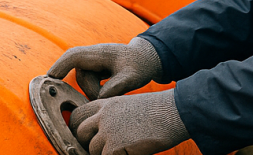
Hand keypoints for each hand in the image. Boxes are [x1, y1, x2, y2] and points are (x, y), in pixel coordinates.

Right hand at [48, 37, 161, 99]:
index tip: (50, 77)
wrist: (144, 60)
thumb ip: (117, 87)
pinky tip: (112, 89)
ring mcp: (90, 64)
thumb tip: (100, 98)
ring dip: (98, 92)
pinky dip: (97, 91)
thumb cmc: (140, 65)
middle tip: (114, 93)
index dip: (60, 66)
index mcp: (99, 53)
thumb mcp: (133, 77)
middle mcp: (91, 56)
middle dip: (93, 91)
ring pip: (85, 84)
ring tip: (119, 87)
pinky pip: (88, 86)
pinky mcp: (91, 71)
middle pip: (80, 78)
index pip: (74, 56)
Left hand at [70, 89, 189, 154]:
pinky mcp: (115, 146)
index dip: (79, 128)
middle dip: (87, 142)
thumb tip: (104, 133)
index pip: (78, 115)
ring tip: (122, 150)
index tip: (85, 136)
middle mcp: (104, 116)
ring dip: (104, 153)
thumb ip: (113, 116)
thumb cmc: (159, 111)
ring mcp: (108, 131)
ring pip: (92, 149)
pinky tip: (130, 153)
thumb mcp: (130, 105)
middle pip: (80, 132)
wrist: (174, 112)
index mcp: (106, 103)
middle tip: (102, 147)